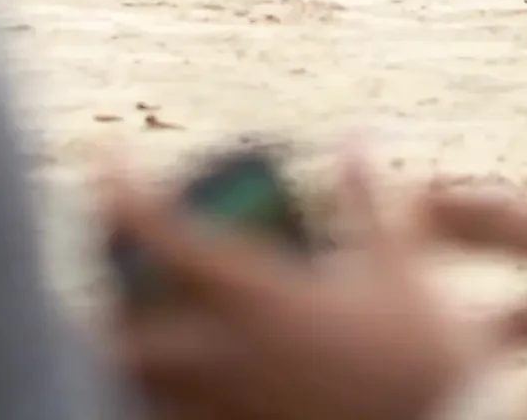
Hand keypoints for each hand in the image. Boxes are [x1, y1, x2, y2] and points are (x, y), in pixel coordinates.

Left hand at [103, 150, 484, 419]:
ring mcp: (225, 407)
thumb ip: (367, 201)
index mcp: (259, 295)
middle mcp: (225, 354)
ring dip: (126, 351)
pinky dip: (159, 397)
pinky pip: (170, 419)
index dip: (121, 188)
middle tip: (112, 267)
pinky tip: (178, 384)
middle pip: (121, 326)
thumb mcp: (400, 270)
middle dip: (104, 296)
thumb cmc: (422, 361)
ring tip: (138, 327)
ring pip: (138, 384)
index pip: (162, 232)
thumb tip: (354, 134)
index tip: (108, 157)